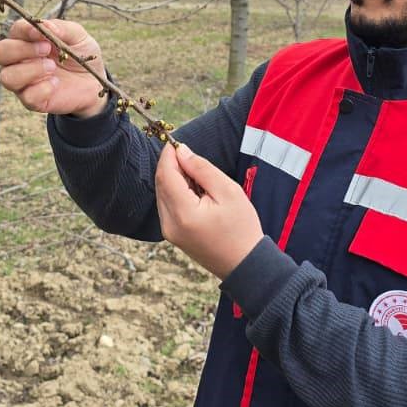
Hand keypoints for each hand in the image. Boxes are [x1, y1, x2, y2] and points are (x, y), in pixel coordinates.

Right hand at [0, 17, 108, 118]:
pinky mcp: (32, 100)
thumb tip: (47, 26)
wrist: (93, 83)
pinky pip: (26, 96)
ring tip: (52, 68)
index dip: (25, 30)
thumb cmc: (80, 55)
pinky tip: (56, 83)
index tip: (41, 33)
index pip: (14, 31)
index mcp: (27, 40)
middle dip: (21, 50)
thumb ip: (62, 28)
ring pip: (6, 77)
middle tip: (46, 49)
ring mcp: (23, 81)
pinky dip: (42, 89)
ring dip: (30, 70)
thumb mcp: (78, 36)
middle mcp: (19, 60)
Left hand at [155, 141, 263, 279]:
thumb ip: (202, 169)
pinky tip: (196, 192)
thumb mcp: (228, 191)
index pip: (165, 175)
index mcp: (183, 213)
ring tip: (199, 177)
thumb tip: (181, 151)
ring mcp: (169, 231)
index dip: (168, 155)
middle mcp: (169, 224)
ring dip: (175, 179)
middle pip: (161, 183)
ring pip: (162, 194)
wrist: (245, 265)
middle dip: (172, 165)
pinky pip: (167, 206)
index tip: (176, 140)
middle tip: (190, 155)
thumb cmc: (242, 228)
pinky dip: (177, 192)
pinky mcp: (172, 235)